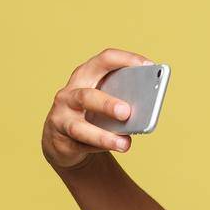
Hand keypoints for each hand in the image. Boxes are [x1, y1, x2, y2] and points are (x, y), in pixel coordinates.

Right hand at [42, 47, 154, 171]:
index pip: (104, 60)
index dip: (125, 60)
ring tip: (124, 143)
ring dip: (103, 135)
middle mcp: (70, 94)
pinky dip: (101, 148)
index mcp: (85, 76)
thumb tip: (144, 115)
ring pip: (79, 127)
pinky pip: (82, 145)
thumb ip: (122, 102)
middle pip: (87, 96)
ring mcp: (62, 117)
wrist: (64, 140)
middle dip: (107, 104)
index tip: (148, 65)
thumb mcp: (106, 103)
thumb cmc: (92, 115)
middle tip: (127, 112)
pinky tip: (117, 149)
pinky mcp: (61, 140)